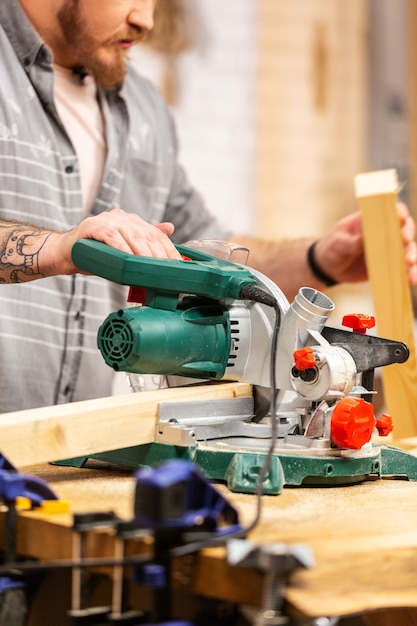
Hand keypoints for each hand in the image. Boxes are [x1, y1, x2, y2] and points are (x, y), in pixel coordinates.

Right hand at [52, 208, 181, 273]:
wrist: (66, 254)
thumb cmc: (96, 253)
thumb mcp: (124, 249)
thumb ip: (145, 239)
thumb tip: (171, 228)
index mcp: (131, 221)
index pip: (156, 234)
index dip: (168, 249)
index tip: (177, 264)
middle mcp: (121, 217)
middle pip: (146, 235)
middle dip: (158, 254)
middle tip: (165, 270)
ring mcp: (107, 219)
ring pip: (132, 235)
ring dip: (143, 253)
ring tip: (151, 266)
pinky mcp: (93, 226)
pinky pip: (111, 236)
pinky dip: (122, 247)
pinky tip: (129, 258)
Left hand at [313, 203, 416, 285]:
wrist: (328, 268)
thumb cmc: (332, 248)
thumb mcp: (338, 243)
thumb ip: (352, 242)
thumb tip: (366, 238)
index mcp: (371, 220)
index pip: (390, 211)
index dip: (399, 212)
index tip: (401, 218)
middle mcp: (384, 232)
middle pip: (404, 229)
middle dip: (408, 234)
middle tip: (405, 241)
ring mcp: (387, 249)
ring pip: (406, 249)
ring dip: (412, 256)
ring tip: (410, 264)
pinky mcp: (387, 265)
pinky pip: (401, 268)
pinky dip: (409, 274)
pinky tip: (412, 280)